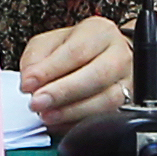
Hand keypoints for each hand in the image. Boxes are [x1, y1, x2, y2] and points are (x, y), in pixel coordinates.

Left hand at [18, 15, 132, 133]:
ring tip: (48, 115)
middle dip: (63, 92)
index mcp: (100, 32)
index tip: (28, 84)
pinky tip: (62, 123)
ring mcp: (128, 82)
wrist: (105, 58)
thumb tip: (29, 81)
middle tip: (37, 102)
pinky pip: (109, 118)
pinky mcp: (128, 106)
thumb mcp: (51, 43)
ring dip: (73, 112)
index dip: (51, 69)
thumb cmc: (76, 49)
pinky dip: (82, 123)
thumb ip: (36, 58)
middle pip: (97, 75)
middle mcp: (119, 55)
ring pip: (107, 101)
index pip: (77, 51)